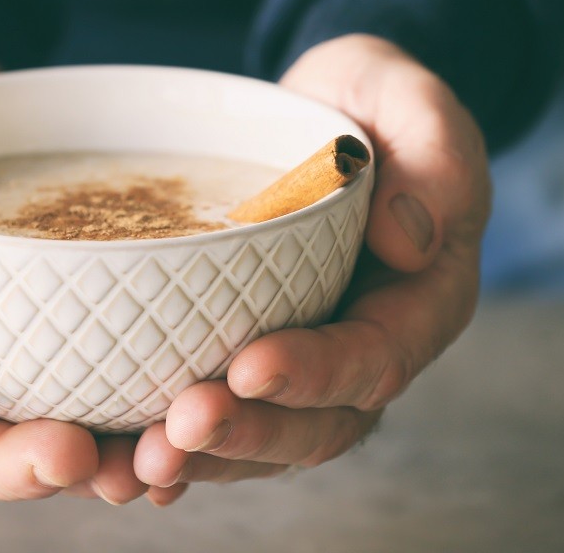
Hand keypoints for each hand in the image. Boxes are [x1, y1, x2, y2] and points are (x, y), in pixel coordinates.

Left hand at [133, 34, 490, 487]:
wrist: (327, 112)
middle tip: (176, 430)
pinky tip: (127, 459)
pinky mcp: (259, 348)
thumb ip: (435, 156)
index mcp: (420, 297)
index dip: (315, 372)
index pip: (375, 356)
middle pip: (318, 421)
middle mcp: (367, 342)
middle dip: (249, 434)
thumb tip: (410, 240)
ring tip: (137, 461)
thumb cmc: (374, 102)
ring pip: (268, 435)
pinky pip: (231, 413)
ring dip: (206, 457)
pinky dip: (183, 445)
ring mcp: (311, 355)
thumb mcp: (413, 103)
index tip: (248, 367)